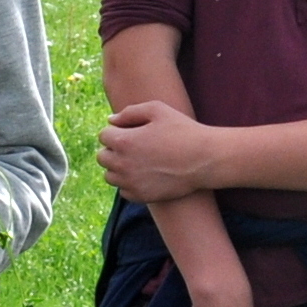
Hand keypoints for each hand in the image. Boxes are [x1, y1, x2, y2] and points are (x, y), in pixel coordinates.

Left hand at [96, 102, 223, 202]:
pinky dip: (129, 184)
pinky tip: (145, 175)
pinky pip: (123, 191)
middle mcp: (122, 164)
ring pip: (110, 176)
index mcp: (123, 141)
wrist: (204, 160)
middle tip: (134, 146)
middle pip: (102, 157)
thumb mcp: (158, 110)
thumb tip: (111, 121)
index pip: (104, 136)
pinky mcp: (141, 197)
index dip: (117, 131)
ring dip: (118, 168)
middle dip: (114, 149)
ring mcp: (130, 183)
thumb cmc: (183, 131)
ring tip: (138, 161)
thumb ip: (130, 112)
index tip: (133, 131)